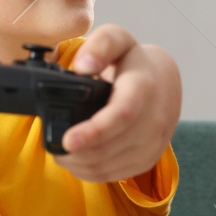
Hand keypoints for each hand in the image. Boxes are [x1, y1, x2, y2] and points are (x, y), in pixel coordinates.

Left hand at [58, 24, 180, 182]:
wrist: (164, 84)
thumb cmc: (133, 62)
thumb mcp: (118, 40)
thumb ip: (100, 45)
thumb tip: (83, 67)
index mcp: (143, 88)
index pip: (121, 115)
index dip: (94, 131)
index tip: (68, 140)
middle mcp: (154, 120)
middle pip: (109, 147)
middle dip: (76, 152)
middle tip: (50, 144)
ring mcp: (152, 143)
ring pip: (109, 165)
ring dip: (80, 163)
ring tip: (60, 151)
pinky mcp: (147, 160)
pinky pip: (114, 175)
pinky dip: (90, 172)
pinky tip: (77, 160)